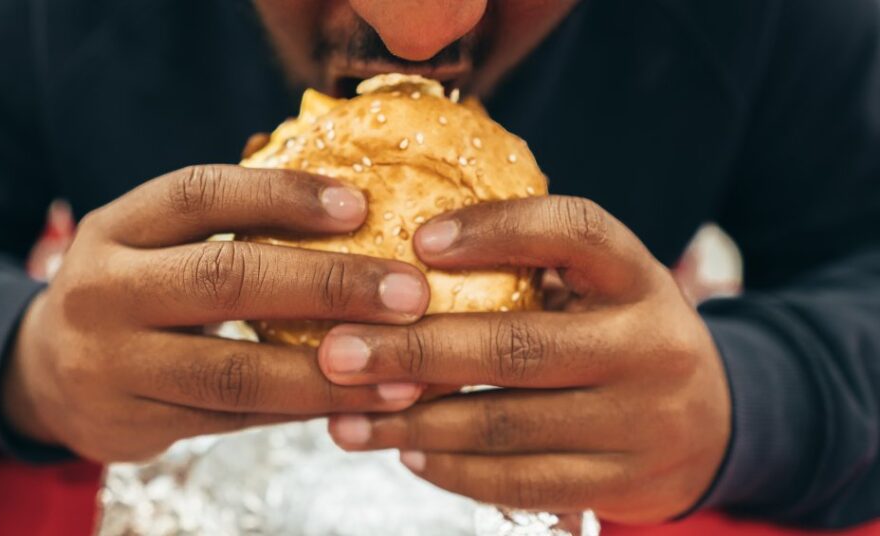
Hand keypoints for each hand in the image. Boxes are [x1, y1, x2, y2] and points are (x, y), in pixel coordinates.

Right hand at [3, 165, 429, 461]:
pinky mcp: (135, 425)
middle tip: (410, 293)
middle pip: (224, 279)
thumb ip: (226, 225)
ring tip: (403, 369)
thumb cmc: (131, 289)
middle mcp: (103, 291)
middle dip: (327, 285)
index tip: (360, 205)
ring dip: (328, 372)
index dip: (281, 196)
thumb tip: (355, 211)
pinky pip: (235, 419)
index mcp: (115, 228)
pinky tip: (357, 401)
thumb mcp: (152, 242)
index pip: (199, 195)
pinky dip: (301, 409)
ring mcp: (113, 365)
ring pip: (234, 371)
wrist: (44, 372)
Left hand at [317, 196, 730, 522]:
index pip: (575, 232)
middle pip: (518, 346)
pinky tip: (406, 453)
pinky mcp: (624, 483)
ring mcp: (641, 422)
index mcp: (639, 278)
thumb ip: (532, 272)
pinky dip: (453, 469)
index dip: (497, 229)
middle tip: (336, 353)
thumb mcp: (602, 289)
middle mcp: (649, 346)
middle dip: (415, 351)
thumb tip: (400, 262)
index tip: (417, 239)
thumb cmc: (621, 336)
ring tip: (346, 418)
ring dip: (414, 425)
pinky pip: (520, 481)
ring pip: (507, 425)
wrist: (716, 424)